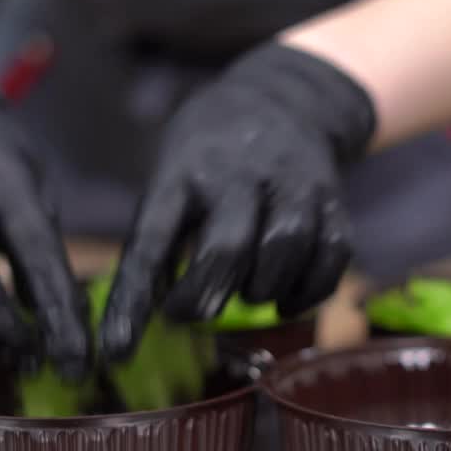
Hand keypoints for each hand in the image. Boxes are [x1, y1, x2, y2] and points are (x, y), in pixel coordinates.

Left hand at [99, 43, 376, 362]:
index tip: (116, 352)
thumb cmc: (211, 152)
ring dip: (261, 290)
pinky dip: (308, 292)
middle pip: (228, 246)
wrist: (287, 97)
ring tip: (245, 295)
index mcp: (184, 172)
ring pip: (285, 250)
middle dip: (207, 294)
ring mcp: (293, 186)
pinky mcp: (333, 203)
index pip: (152, 241)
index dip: (133, 302)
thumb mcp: (171, 175)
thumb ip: (159, 239)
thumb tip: (136, 319)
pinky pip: (330, 258)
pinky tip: (284, 299)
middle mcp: (240, 175)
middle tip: (194, 314)